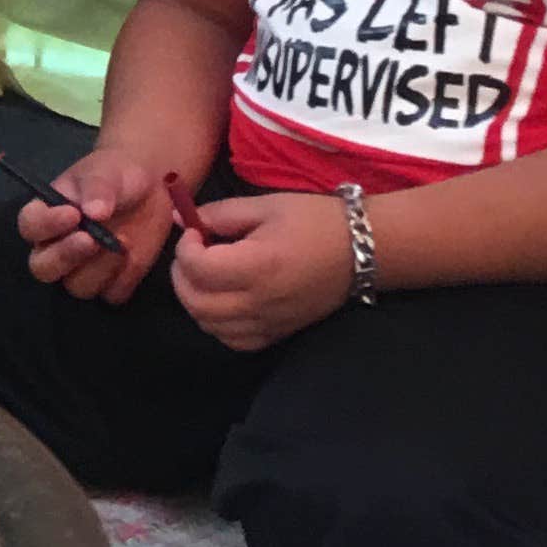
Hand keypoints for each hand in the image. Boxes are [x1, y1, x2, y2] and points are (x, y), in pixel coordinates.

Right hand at [18, 148, 175, 301]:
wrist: (150, 187)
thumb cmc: (116, 175)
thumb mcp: (106, 173)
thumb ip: (98, 188)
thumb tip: (95, 212)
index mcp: (46, 216)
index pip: (30, 227)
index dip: (46, 225)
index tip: (74, 214)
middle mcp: (57, 247)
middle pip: (43, 268)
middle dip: (66, 256)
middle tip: (92, 239)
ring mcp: (83, 269)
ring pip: (77, 286)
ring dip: (100, 267)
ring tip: (123, 241)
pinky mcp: (113, 281)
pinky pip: (112, 293)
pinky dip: (123, 278)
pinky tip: (134, 255)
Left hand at [169, 189, 353, 350]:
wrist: (365, 251)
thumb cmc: (316, 221)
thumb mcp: (267, 206)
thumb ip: (220, 214)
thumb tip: (180, 218)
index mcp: (258, 266)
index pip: (197, 268)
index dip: (184, 247)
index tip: (195, 231)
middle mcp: (260, 302)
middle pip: (196, 302)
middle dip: (181, 276)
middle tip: (192, 254)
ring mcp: (269, 323)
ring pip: (209, 325)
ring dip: (195, 300)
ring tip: (205, 275)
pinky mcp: (278, 334)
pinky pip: (232, 340)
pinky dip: (216, 323)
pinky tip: (222, 300)